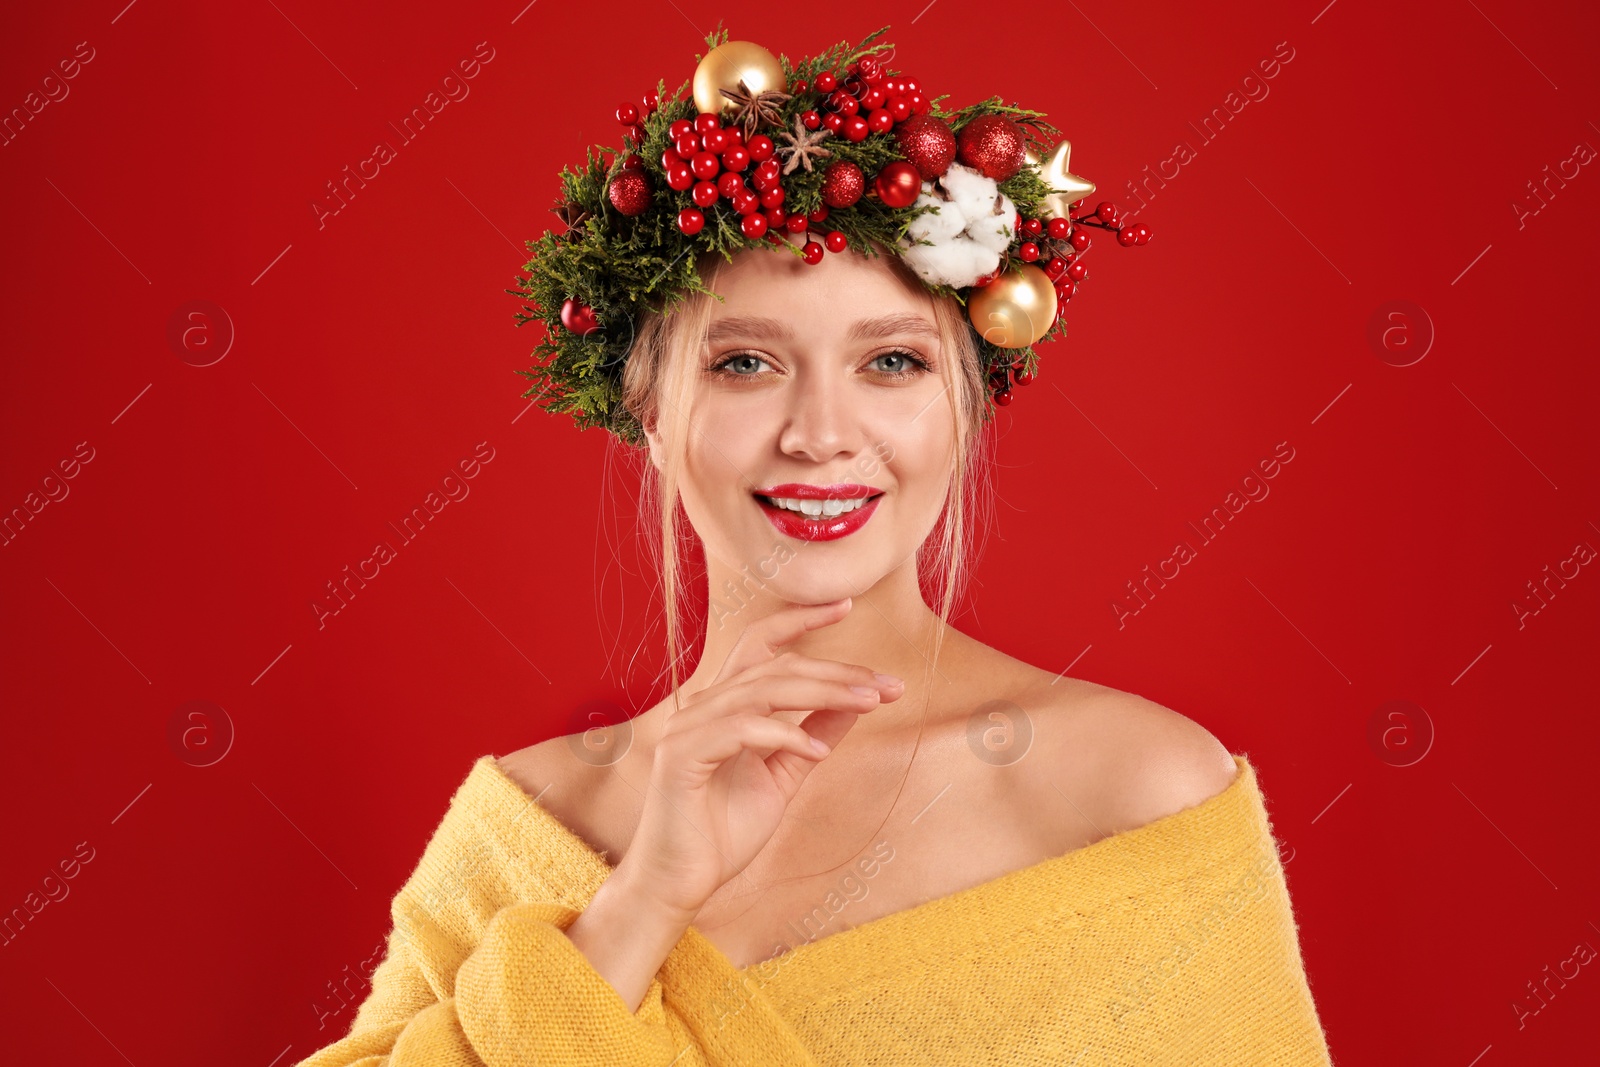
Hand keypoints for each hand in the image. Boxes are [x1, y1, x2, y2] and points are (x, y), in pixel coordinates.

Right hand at [616, 597, 903, 921]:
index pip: (761, 644)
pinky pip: (742, 730)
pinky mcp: (682, 756)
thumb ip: (813, 735)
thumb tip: (857, 702)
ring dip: (823, 693)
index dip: (801, 619)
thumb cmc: (723, 831)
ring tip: (868, 704)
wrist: (680, 882)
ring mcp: (688, 728)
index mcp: (724, 706)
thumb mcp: (783, 777)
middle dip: (837, 672)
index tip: (847, 605)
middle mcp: (703, 707)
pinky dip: (786, 735)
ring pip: (764, 690)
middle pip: (776, 667)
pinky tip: (818, 750)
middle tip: (887, 684)